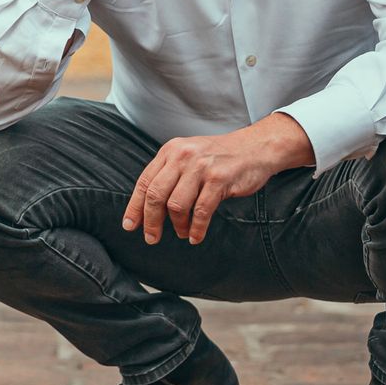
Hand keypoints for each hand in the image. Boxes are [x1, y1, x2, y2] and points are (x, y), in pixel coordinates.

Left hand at [121, 113, 314, 244]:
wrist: (256, 147)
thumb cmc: (220, 157)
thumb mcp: (189, 156)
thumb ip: (170, 174)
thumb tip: (149, 207)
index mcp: (170, 151)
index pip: (144, 182)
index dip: (134, 207)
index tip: (129, 225)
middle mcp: (182, 156)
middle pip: (155, 195)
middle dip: (151, 221)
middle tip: (152, 237)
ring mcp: (200, 167)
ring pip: (176, 205)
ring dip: (177, 225)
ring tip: (182, 233)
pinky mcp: (219, 179)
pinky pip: (201, 211)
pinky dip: (196, 228)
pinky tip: (196, 236)